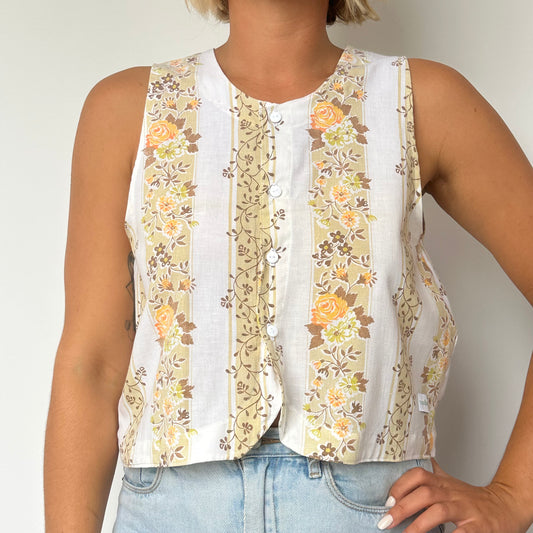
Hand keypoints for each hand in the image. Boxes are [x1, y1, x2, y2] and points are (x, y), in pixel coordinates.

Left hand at [377, 457, 531, 532]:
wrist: (505, 506)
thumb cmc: (472, 499)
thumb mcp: (449, 483)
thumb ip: (429, 477)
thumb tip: (407, 463)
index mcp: (442, 483)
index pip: (418, 474)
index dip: (401, 484)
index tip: (387, 499)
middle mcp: (452, 493)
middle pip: (424, 493)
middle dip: (403, 507)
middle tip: (386, 520)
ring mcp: (465, 509)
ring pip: (439, 510)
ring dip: (419, 525)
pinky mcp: (478, 527)